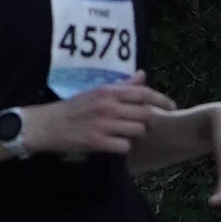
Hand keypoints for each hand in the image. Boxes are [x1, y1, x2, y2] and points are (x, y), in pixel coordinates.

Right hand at [25, 79, 172, 161]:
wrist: (48, 124)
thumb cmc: (73, 107)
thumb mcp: (96, 91)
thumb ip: (122, 85)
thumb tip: (142, 75)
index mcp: (108, 91)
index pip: (143, 93)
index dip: (161, 100)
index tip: (172, 106)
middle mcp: (108, 106)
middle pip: (145, 114)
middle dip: (149, 121)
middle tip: (145, 125)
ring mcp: (103, 125)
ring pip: (138, 130)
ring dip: (137, 134)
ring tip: (128, 134)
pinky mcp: (97, 142)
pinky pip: (125, 146)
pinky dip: (124, 146)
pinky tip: (116, 143)